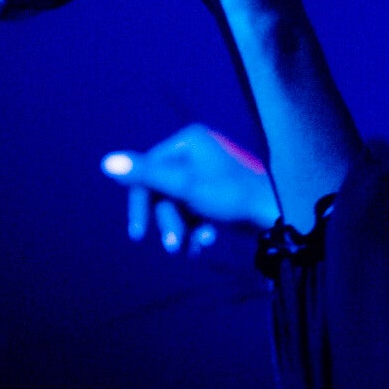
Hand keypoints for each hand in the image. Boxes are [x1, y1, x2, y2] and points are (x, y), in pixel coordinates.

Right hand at [101, 123, 280, 252]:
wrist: (282, 215)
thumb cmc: (234, 196)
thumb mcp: (185, 187)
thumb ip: (145, 175)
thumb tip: (106, 162)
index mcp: (189, 140)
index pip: (148, 171)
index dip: (140, 204)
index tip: (137, 234)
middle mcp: (198, 150)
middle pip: (164, 189)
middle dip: (168, 221)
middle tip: (174, 247)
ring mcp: (210, 171)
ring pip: (179, 203)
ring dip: (182, 228)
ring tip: (192, 249)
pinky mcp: (220, 191)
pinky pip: (195, 209)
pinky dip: (196, 227)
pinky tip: (204, 243)